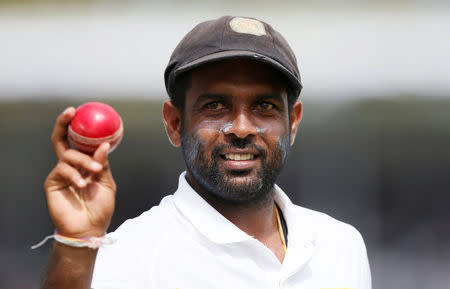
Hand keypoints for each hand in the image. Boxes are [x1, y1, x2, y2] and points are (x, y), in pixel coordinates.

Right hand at [44, 107, 115, 237]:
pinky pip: (62, 169)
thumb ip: (103, 163)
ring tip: (95, 171)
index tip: (82, 111)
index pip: (79, 142)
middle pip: (62, 140)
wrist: (89, 228)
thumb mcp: (107, 182)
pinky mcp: (52, 182)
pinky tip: (83, 184)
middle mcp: (71, 165)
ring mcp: (61, 173)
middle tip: (70, 112)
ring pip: (69, 155)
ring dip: (85, 161)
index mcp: (85, 164)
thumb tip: (104, 144)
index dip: (78, 127)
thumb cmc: (100, 207)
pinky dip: (75, 175)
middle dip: (63, 123)